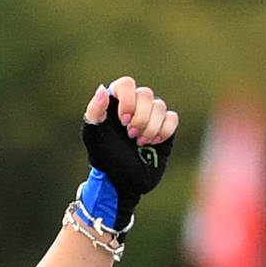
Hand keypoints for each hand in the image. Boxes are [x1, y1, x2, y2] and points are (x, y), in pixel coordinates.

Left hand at [82, 78, 180, 193]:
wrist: (123, 182)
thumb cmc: (105, 159)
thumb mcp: (93, 138)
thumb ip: (94, 113)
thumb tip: (102, 89)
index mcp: (115, 102)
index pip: (126, 84)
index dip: (128, 100)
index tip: (123, 120)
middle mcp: (134, 104)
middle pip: (146, 94)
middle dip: (139, 118)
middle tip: (130, 136)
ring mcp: (151, 114)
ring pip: (160, 106)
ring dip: (150, 127)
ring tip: (139, 142)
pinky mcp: (165, 126)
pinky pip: (172, 118)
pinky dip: (164, 131)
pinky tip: (153, 143)